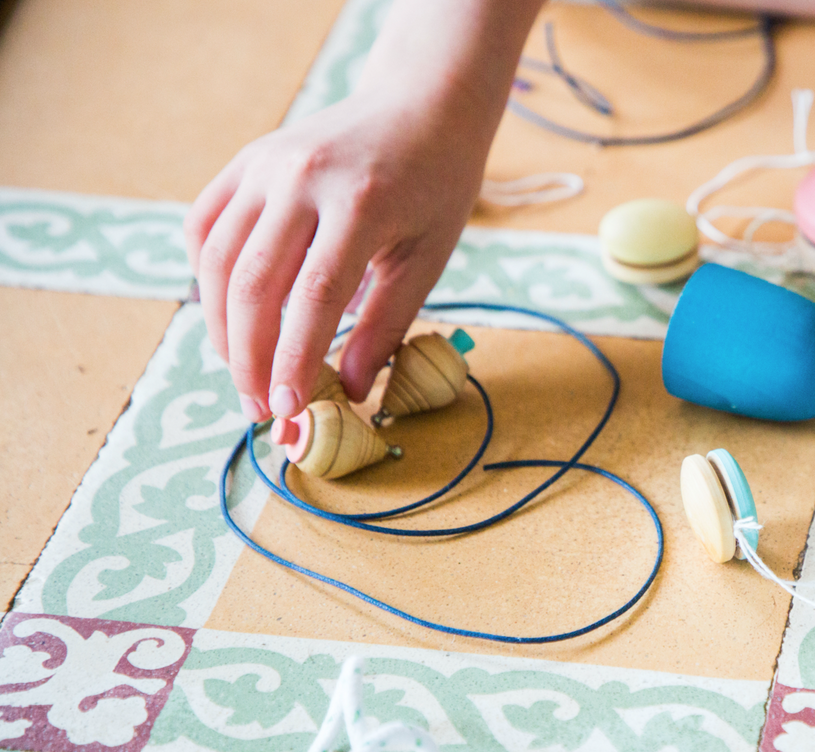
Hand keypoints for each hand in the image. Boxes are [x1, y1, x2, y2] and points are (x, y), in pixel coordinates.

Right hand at [184, 90, 485, 420]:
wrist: (422, 105)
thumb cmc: (435, 187)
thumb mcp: (428, 257)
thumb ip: (387, 325)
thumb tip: (353, 393)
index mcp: (360, 204)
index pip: (313, 297)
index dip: (294, 360)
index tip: (289, 410)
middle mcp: (302, 179)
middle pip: (253, 284)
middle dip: (249, 358)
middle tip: (260, 409)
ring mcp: (265, 164)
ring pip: (217, 260)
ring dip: (221, 328)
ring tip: (243, 374)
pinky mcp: (247, 160)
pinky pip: (206, 227)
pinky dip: (208, 277)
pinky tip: (228, 315)